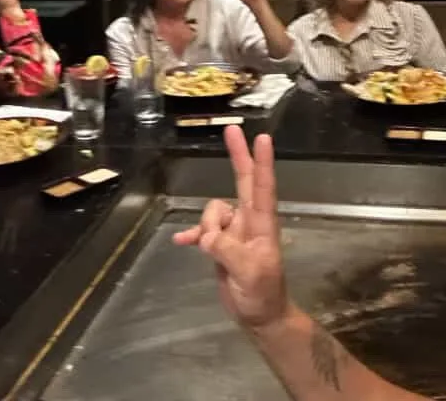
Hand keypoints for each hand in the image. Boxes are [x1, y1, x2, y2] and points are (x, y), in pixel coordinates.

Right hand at [173, 126, 287, 330]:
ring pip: (212, 213)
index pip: (263, 187)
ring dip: (205, 227)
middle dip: (238, 156)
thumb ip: (228, 249)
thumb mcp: (249, 272)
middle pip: (243, 181)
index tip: (262, 137)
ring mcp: (234, 232)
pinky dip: (192, 234)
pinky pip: (201, 232)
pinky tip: (182, 241)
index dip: (262, 163)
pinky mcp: (221, 245)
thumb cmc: (263, 293)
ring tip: (210, 251)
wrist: (259, 315)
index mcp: (262, 224)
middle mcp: (249, 221)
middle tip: (232, 130)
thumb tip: (206, 235)